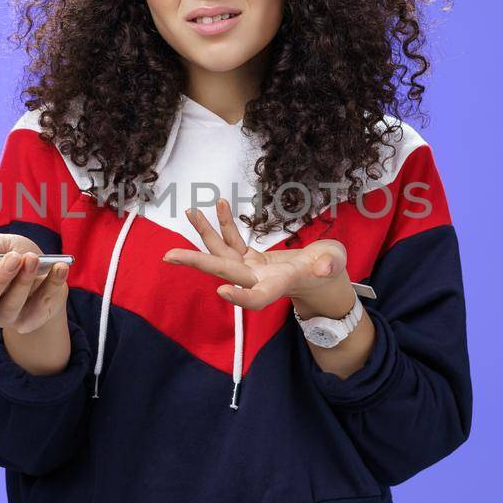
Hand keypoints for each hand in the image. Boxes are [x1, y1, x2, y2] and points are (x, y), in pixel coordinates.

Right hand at [0, 232, 70, 333]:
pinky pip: (41, 306)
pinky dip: (52, 284)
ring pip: (10, 306)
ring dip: (24, 281)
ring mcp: (5, 316)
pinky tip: (59, 267)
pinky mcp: (30, 321)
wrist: (45, 276)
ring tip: (33, 259)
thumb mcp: (6, 243)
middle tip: (14, 257)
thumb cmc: (19, 257)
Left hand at [161, 198, 348, 310]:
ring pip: (222, 253)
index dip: (241, 297)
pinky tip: (220, 205)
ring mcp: (250, 269)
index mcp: (279, 285)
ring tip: (190, 212)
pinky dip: (225, 224)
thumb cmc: (329, 270)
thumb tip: (324, 266)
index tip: (223, 290)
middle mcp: (258, 279)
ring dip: (204, 234)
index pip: (257, 298)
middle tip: (168, 256)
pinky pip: (232, 240)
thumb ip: (329, 264)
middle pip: (224, 273)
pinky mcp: (249, 258)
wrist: (318, 276)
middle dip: (197, 263)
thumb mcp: (334, 264)